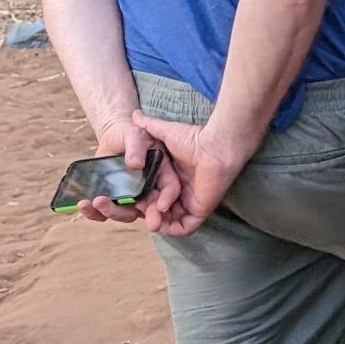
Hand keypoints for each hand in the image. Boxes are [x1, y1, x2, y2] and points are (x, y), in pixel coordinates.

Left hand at [73, 114, 159, 225]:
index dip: (165, 201)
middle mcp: (149, 189)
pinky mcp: (114, 199)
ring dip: (108, 212)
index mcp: (161, 173)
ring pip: (124, 214)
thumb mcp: (135, 134)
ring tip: (91, 203)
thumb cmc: (128, 133)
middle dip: (127, 213)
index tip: (158, 208)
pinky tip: (83, 205)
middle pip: (145, 209)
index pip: (169, 190)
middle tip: (106, 205)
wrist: (114, 137)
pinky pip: (105, 212)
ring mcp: (131, 197)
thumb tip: (136, 164)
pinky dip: (94, 212)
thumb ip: (136, 146)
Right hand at [126, 109, 249, 236]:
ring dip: (157, 222)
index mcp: (171, 177)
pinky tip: (162, 222)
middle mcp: (180, 191)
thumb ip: (149, 126)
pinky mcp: (200, 209)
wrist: (215, 146)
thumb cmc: (193, 138)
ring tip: (149, 219)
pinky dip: (172, 228)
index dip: (138, 199)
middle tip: (137, 211)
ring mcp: (190, 201)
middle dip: (146, 214)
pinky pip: (184, 227)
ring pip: (169, 220)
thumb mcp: (165, 132)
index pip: (150, 194)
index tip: (129, 198)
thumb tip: (134, 115)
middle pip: (158, 210)